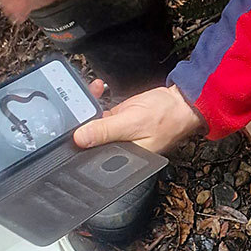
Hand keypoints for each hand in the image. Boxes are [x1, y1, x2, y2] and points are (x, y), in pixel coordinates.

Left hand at [73, 84, 202, 155]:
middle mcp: (119, 150)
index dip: (79, 144)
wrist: (181, 101)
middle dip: (80, 122)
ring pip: (93, 125)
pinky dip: (96, 103)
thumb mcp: (133, 122)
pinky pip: (101, 115)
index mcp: (124, 159)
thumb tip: (81, 139)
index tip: (69, 128)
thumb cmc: (168, 116)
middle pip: (90, 141)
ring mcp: (118, 135)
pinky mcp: (119, 122)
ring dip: (87, 109)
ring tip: (89, 93)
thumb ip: (106, 130)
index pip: (94, 157)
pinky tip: (95, 91)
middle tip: (76, 106)